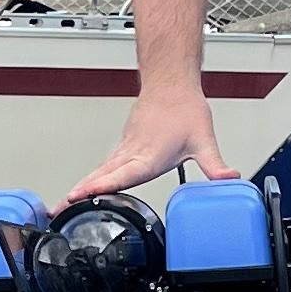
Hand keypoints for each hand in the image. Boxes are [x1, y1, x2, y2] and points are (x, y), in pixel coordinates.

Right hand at [65, 88, 233, 202]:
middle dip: (80, 193)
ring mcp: (126, 148)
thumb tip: (229, 179)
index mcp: (149, 155)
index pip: (122, 175)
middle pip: (101, 176)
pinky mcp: (125, 146)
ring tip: (64, 203)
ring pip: (100, 171)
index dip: (101, 187)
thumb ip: (215, 165)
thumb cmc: (183, 108)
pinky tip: (87, 188)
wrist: (171, 84)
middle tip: (60, 207)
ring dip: (82, 186)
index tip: (81, 194)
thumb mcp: (204, 140)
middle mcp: (133, 153)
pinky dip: (92, 178)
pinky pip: (105, 165)